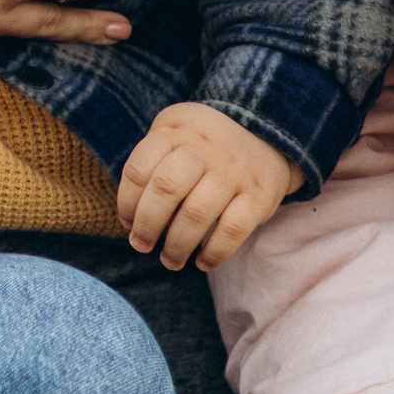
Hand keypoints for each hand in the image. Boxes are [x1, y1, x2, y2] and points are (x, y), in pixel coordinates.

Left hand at [117, 102, 299, 271]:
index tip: (128, 223)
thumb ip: (151, 164)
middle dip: (147, 226)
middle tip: (142, 246)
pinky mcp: (259, 195)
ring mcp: (234, 171)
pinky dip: (214, 252)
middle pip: (166, 189)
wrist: (267, 134)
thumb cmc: (204, 145)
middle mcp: (206, 148)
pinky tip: (202, 262)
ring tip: (171, 260)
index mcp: (177, 132)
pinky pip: (233, 230)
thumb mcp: (175, 133)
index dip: (127, 202)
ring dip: (177, 246)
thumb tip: (133, 219)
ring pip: (197, 214)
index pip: (139, 169)